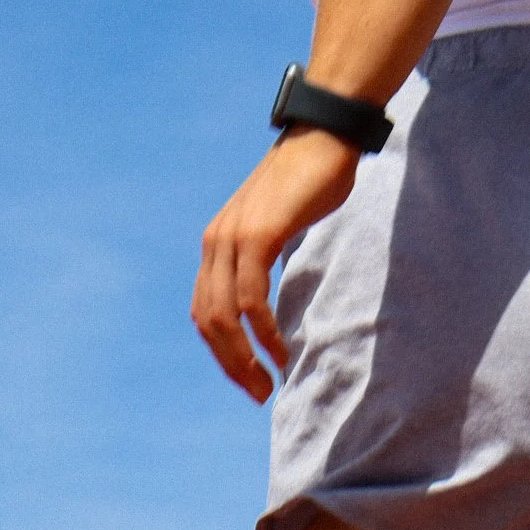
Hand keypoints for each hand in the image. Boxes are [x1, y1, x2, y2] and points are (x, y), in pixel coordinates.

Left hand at [193, 126, 360, 401]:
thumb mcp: (279, 226)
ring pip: (225, 315)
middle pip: (209, 321)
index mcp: (217, 244)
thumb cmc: (311, 182)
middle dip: (231, 364)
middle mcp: (216, 242)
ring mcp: (233, 237)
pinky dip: (263, 330)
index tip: (250, 378)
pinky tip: (280, 350)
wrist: (324, 136)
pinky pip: (251, 296)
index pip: (205, 312)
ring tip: (269, 381)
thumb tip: (273, 295)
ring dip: (245, 356)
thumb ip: (266, 258)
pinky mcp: (258, 234)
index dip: (223, 353)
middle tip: (259, 393)